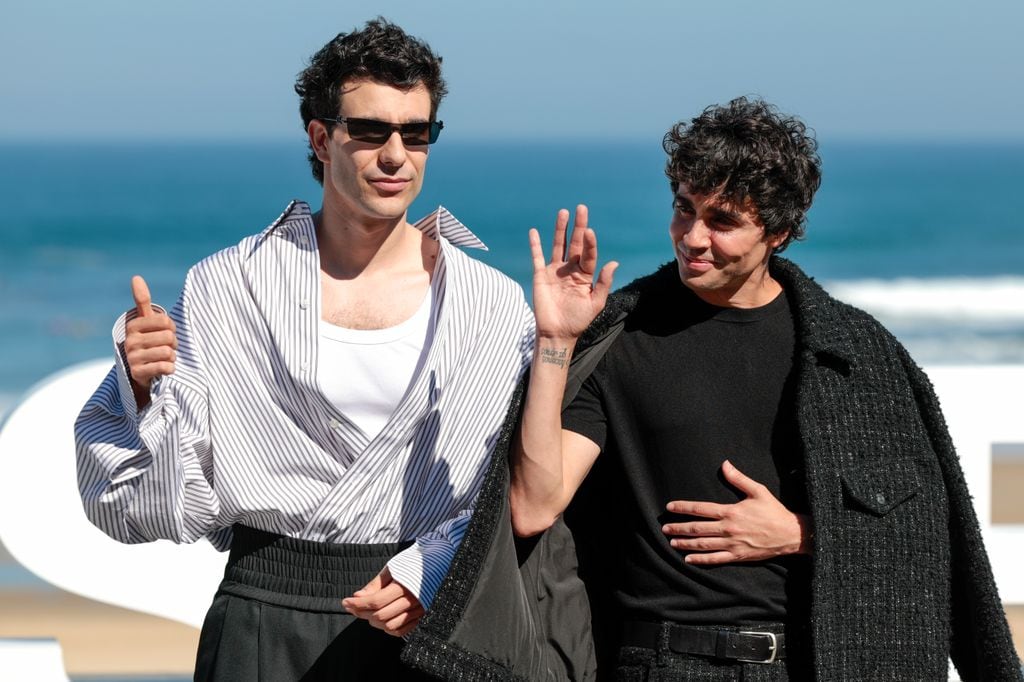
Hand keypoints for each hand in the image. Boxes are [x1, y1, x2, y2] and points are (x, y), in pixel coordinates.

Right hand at [124, 275, 176, 408]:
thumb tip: (136, 277)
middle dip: (173, 344)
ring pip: (168, 353)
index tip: (164, 333)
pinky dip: (169, 368)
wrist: (139, 371)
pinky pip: (166, 367)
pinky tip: (162, 368)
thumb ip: (142, 301)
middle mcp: (130, 341)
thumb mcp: (145, 321)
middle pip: (169, 337)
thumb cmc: (147, 341)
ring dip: (171, 357)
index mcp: (133, 326)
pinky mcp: (138, 373)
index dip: (171, 329)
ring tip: (162, 358)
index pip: (166, 322)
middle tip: (164, 347)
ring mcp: (132, 357)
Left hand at [342, 567, 423, 637]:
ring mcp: (419, 610)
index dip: (357, 604)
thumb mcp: (392, 568)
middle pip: (381, 616)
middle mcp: (413, 601)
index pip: (376, 601)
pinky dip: (389, 629)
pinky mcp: (423, 616)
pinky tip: (382, 620)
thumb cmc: (414, 562)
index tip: (345, 602)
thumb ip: (375, 584)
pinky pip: (403, 631)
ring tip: (367, 612)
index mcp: (404, 586)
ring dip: (374, 622)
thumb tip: (357, 597)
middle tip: (352, 606)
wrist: (440, 561)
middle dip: (362, 613)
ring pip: (390, 626)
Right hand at [529, 205, 617, 341]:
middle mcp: (571, 269)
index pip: (589, 254)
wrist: (557, 333)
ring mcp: (555, 271)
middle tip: (581, 208)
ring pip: (559, 246)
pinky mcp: (540, 275)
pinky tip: (534, 231)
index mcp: (585, 275)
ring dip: (561, 230)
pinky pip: (537, 257)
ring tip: (563, 212)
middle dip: (579, 226)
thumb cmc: (578, 320)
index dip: (590, 243)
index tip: (590, 231)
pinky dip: (535, 245)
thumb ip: (603, 283)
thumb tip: (614, 263)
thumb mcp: (595, 303)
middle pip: (576, 243)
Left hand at [662, 460, 811, 564]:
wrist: (790, 534)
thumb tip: (725, 464)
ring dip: (685, 544)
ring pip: (703, 545)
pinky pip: (715, 559)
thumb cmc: (774, 511)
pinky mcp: (738, 556)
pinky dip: (701, 560)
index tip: (670, 507)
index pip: (701, 509)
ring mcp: (732, 544)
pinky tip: (689, 560)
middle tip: (664, 528)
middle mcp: (728, 529)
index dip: (683, 508)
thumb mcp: (758, 491)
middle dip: (679, 528)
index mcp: (730, 512)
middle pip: (697, 528)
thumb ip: (738, 478)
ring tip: (671, 543)